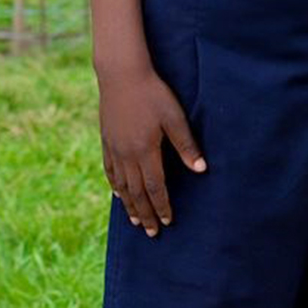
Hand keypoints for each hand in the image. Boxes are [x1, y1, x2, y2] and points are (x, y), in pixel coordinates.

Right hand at [98, 65, 206, 237]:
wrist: (122, 74)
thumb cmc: (153, 93)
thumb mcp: (174, 116)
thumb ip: (186, 144)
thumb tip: (201, 170)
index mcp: (146, 151)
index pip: (155, 187)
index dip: (162, 206)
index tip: (167, 222)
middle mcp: (127, 155)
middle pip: (136, 192)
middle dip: (145, 214)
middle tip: (151, 233)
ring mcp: (114, 148)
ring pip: (121, 185)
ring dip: (129, 205)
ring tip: (134, 221)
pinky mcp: (106, 140)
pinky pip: (109, 170)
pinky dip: (114, 186)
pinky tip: (117, 194)